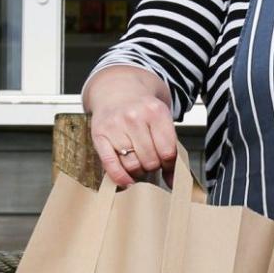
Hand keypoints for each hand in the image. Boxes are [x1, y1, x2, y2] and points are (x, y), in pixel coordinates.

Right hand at [84, 66, 177, 186]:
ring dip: (137, 171)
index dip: (169, 164)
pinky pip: (110, 164)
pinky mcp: (99, 135)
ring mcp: (116, 126)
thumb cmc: (141, 108)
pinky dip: (120, 177)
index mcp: (156, 112)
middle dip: (152, 166)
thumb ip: (171, 147)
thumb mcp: (161, 120)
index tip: (166, 164)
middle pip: (150, 161)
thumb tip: (174, 181)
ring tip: (138, 161)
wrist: (116, 91)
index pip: (168, 152)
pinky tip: (126, 181)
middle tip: (150, 160)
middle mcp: (135, 117)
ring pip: (132, 165)